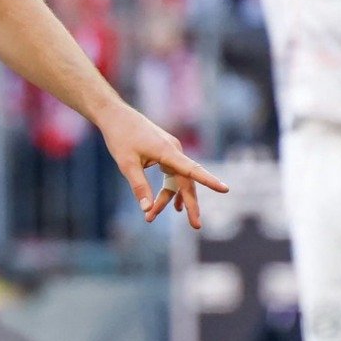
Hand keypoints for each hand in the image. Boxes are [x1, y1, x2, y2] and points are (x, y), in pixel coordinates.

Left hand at [96, 101, 226, 228]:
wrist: (115, 115)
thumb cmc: (120, 137)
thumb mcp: (127, 164)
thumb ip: (139, 186)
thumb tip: (147, 209)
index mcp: (168, 151)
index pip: (192, 170)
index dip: (209, 181)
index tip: (224, 189)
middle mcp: (174, 150)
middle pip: (186, 182)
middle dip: (190, 204)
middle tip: (196, 226)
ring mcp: (170, 151)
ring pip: (178, 180)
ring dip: (170, 199)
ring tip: (156, 217)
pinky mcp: (164, 152)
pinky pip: (172, 174)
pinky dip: (169, 190)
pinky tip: (172, 205)